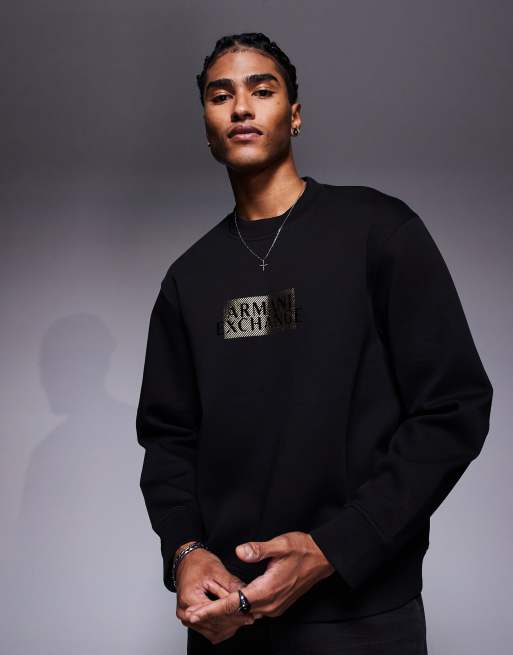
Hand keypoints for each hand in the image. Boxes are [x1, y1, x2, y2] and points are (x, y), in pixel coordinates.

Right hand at [175, 548, 257, 643]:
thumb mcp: (216, 570)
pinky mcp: (193, 621)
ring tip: (245, 620)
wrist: (187, 562)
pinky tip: (234, 622)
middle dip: (234, 621)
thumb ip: (231, 584)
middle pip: (214, 624)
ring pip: (213, 631)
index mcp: (189, 598)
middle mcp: (185, 612)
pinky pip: (210, 631)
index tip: (249, 613)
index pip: (215, 612)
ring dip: (230, 626)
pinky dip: (223, 628)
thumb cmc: (199, 563)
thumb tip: (246, 594)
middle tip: (251, 618)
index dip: (234, 613)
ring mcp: (187, 619)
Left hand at [184, 531, 334, 626]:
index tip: (195, 614)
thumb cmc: (302, 549)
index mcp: (268, 590)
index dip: (212, 610)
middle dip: (213, 615)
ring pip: (245, 614)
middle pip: (236, 613)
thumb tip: (240, 551)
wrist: (323, 558)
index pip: (233, 604)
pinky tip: (228, 607)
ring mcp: (275, 606)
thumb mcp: (280, 544)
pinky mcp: (277, 604)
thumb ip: (259, 549)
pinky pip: (254, 611)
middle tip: (191, 616)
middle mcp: (271, 603)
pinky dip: (238, 611)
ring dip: (225, 614)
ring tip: (204, 613)